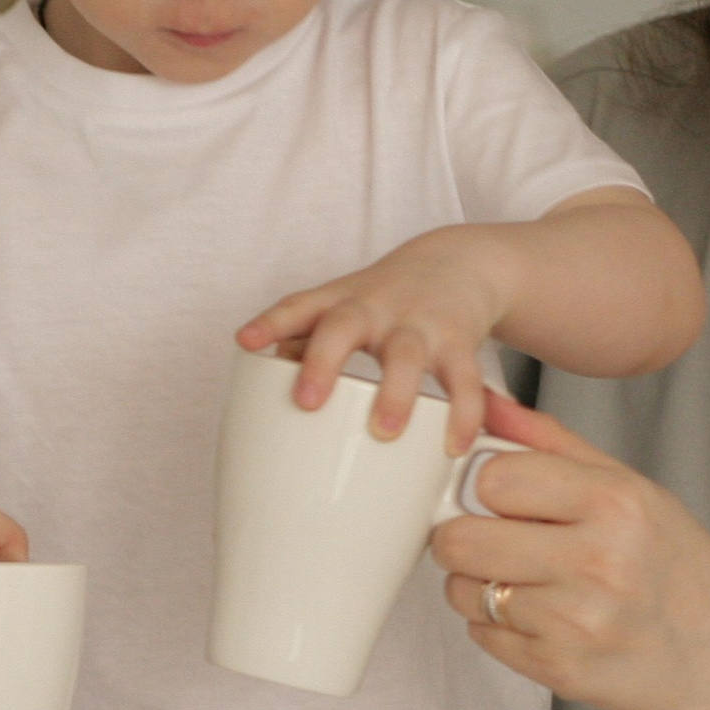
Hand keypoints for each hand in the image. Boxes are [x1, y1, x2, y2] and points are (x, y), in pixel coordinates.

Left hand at [236, 224, 511, 451]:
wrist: (456, 263)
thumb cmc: (382, 301)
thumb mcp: (338, 310)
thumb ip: (302, 347)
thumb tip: (264, 404)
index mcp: (337, 303)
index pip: (297, 307)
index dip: (270, 323)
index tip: (246, 341)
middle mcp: (374, 309)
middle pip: (343, 326)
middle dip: (323, 361)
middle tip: (306, 401)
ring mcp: (417, 324)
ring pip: (405, 355)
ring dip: (395, 393)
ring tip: (383, 431)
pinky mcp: (458, 342)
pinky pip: (463, 380)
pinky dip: (462, 414)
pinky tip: (453, 445)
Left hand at [432, 389, 709, 709]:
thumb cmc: (676, 567)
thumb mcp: (632, 488)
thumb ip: (552, 442)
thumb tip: (487, 403)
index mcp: (613, 502)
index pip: (492, 478)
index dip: (487, 487)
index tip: (504, 498)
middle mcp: (595, 561)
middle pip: (460, 538)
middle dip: (463, 536)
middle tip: (492, 539)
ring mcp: (575, 621)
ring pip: (461, 590)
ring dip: (479, 583)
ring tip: (524, 581)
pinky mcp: (558, 668)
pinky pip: (481, 635)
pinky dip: (498, 625)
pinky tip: (541, 618)